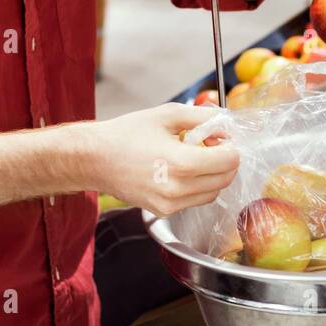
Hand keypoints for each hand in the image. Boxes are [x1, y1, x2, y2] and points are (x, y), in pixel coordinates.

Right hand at [89, 104, 239, 217]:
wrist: (95, 158)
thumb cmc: (126, 134)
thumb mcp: (167, 115)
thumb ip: (202, 117)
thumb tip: (225, 123)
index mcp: (182, 163)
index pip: (229, 161)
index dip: (231, 146)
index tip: (220, 137)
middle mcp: (178, 189)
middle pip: (225, 179)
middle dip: (225, 160)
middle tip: (209, 145)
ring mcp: (171, 204)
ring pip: (213, 192)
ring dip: (212, 175)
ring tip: (193, 157)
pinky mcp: (163, 211)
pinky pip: (195, 200)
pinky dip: (197, 186)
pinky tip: (180, 170)